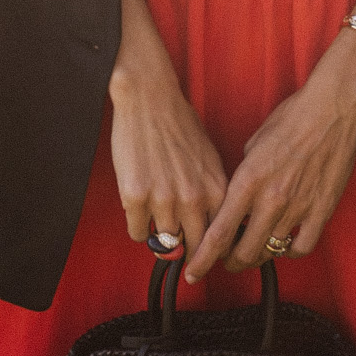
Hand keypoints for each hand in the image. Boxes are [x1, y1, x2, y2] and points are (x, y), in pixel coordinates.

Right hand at [108, 0, 226, 266]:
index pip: (220, 239)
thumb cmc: (180, 125)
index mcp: (216, 189)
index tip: (205, 258)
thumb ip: (212, 193)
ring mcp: (164, 200)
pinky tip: (138, 211)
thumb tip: (214, 224)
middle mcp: (193, 199)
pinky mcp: (136, 197)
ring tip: (156, 222)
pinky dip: (138, 227)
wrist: (150, 98)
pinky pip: (138, 232)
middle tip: (178, 253)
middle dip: (186, 253)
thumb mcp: (208, 159)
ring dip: (159, 238)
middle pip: (193, 248)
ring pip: (163, 242)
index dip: (212, 251)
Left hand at [183, 26, 355, 281]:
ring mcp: (298, 207)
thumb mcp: (252, 145)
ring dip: (259, 256)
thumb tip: (236, 199)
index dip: (203, 259)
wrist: (331, 110)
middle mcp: (271, 199)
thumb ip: (242, 177)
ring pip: (271, 252)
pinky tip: (285, 245)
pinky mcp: (321, 210)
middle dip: (230, 262)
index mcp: (248, 181)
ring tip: (254, 251)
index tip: (193, 271)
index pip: (219, 233)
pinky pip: (302, 247)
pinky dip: (290, 252)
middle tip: (227, 261)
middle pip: (244, 251)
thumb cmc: (290, 120)